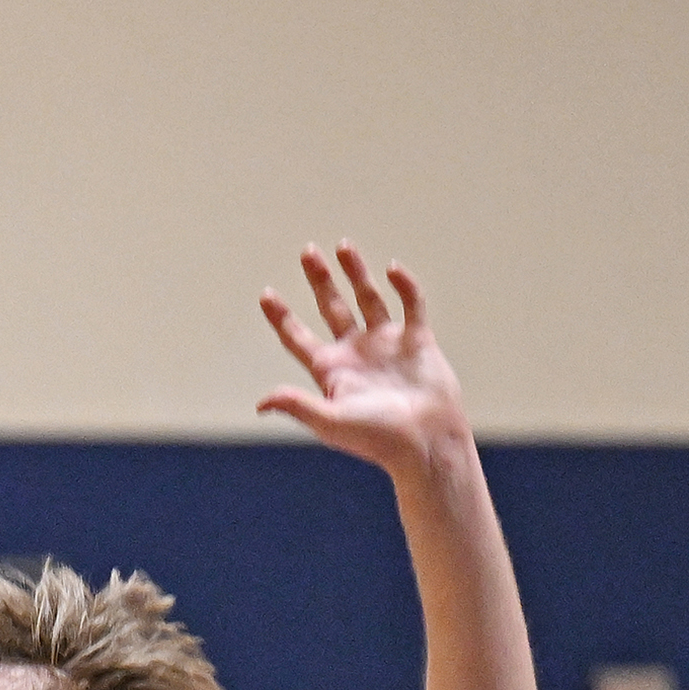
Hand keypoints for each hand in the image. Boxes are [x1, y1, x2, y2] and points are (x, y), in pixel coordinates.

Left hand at [257, 242, 470, 477]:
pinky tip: (392, 269)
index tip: (266, 294)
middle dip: (320, 280)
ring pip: (367, 299)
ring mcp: (386, 345)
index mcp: (331, 370)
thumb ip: (298, 405)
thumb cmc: (377, 439)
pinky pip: (411, 305)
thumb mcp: (331, 422)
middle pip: (332, 308)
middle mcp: (356, 353)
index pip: (298, 338)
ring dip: (356, 273)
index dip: (281, 317)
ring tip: (343, 246)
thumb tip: (261, 403)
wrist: (427, 443)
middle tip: (307, 251)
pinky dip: (404, 286)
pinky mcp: (418, 341)